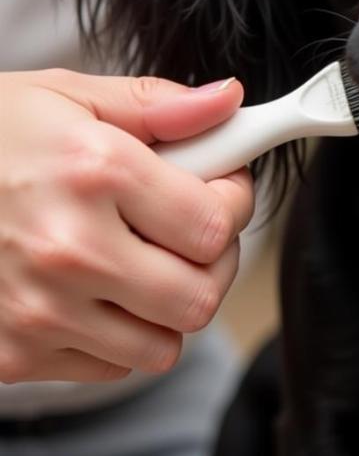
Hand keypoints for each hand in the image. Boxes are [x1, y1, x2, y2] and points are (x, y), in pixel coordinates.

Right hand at [0, 69, 252, 382]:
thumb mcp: (71, 96)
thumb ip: (160, 104)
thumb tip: (230, 99)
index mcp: (95, 173)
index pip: (216, 223)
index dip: (233, 201)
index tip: (223, 186)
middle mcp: (69, 249)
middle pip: (200, 296)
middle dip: (212, 261)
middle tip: (193, 229)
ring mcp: (37, 310)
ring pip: (162, 344)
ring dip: (168, 303)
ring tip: (145, 257)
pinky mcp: (11, 354)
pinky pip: (110, 365)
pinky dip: (120, 333)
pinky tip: (98, 287)